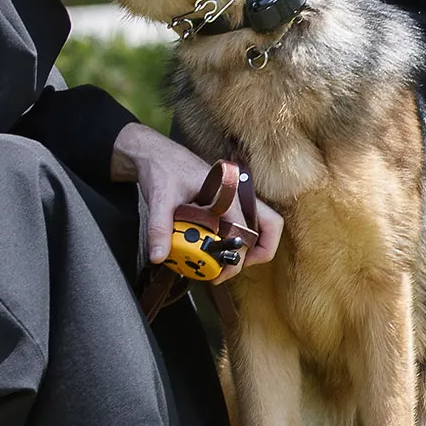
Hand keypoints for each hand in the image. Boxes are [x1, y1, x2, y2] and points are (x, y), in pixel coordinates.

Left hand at [111, 123, 283, 283]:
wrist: (156, 153)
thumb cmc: (163, 168)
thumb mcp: (159, 198)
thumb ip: (159, 228)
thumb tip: (158, 256)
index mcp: (227, 193)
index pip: (247, 231)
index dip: (239, 256)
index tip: (219, 272)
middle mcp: (236, 196)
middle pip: (269, 225)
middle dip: (259, 252)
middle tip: (229, 270)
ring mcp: (233, 199)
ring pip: (257, 225)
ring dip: (247, 247)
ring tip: (222, 264)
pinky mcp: (224, 203)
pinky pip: (240, 223)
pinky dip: (233, 239)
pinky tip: (213, 249)